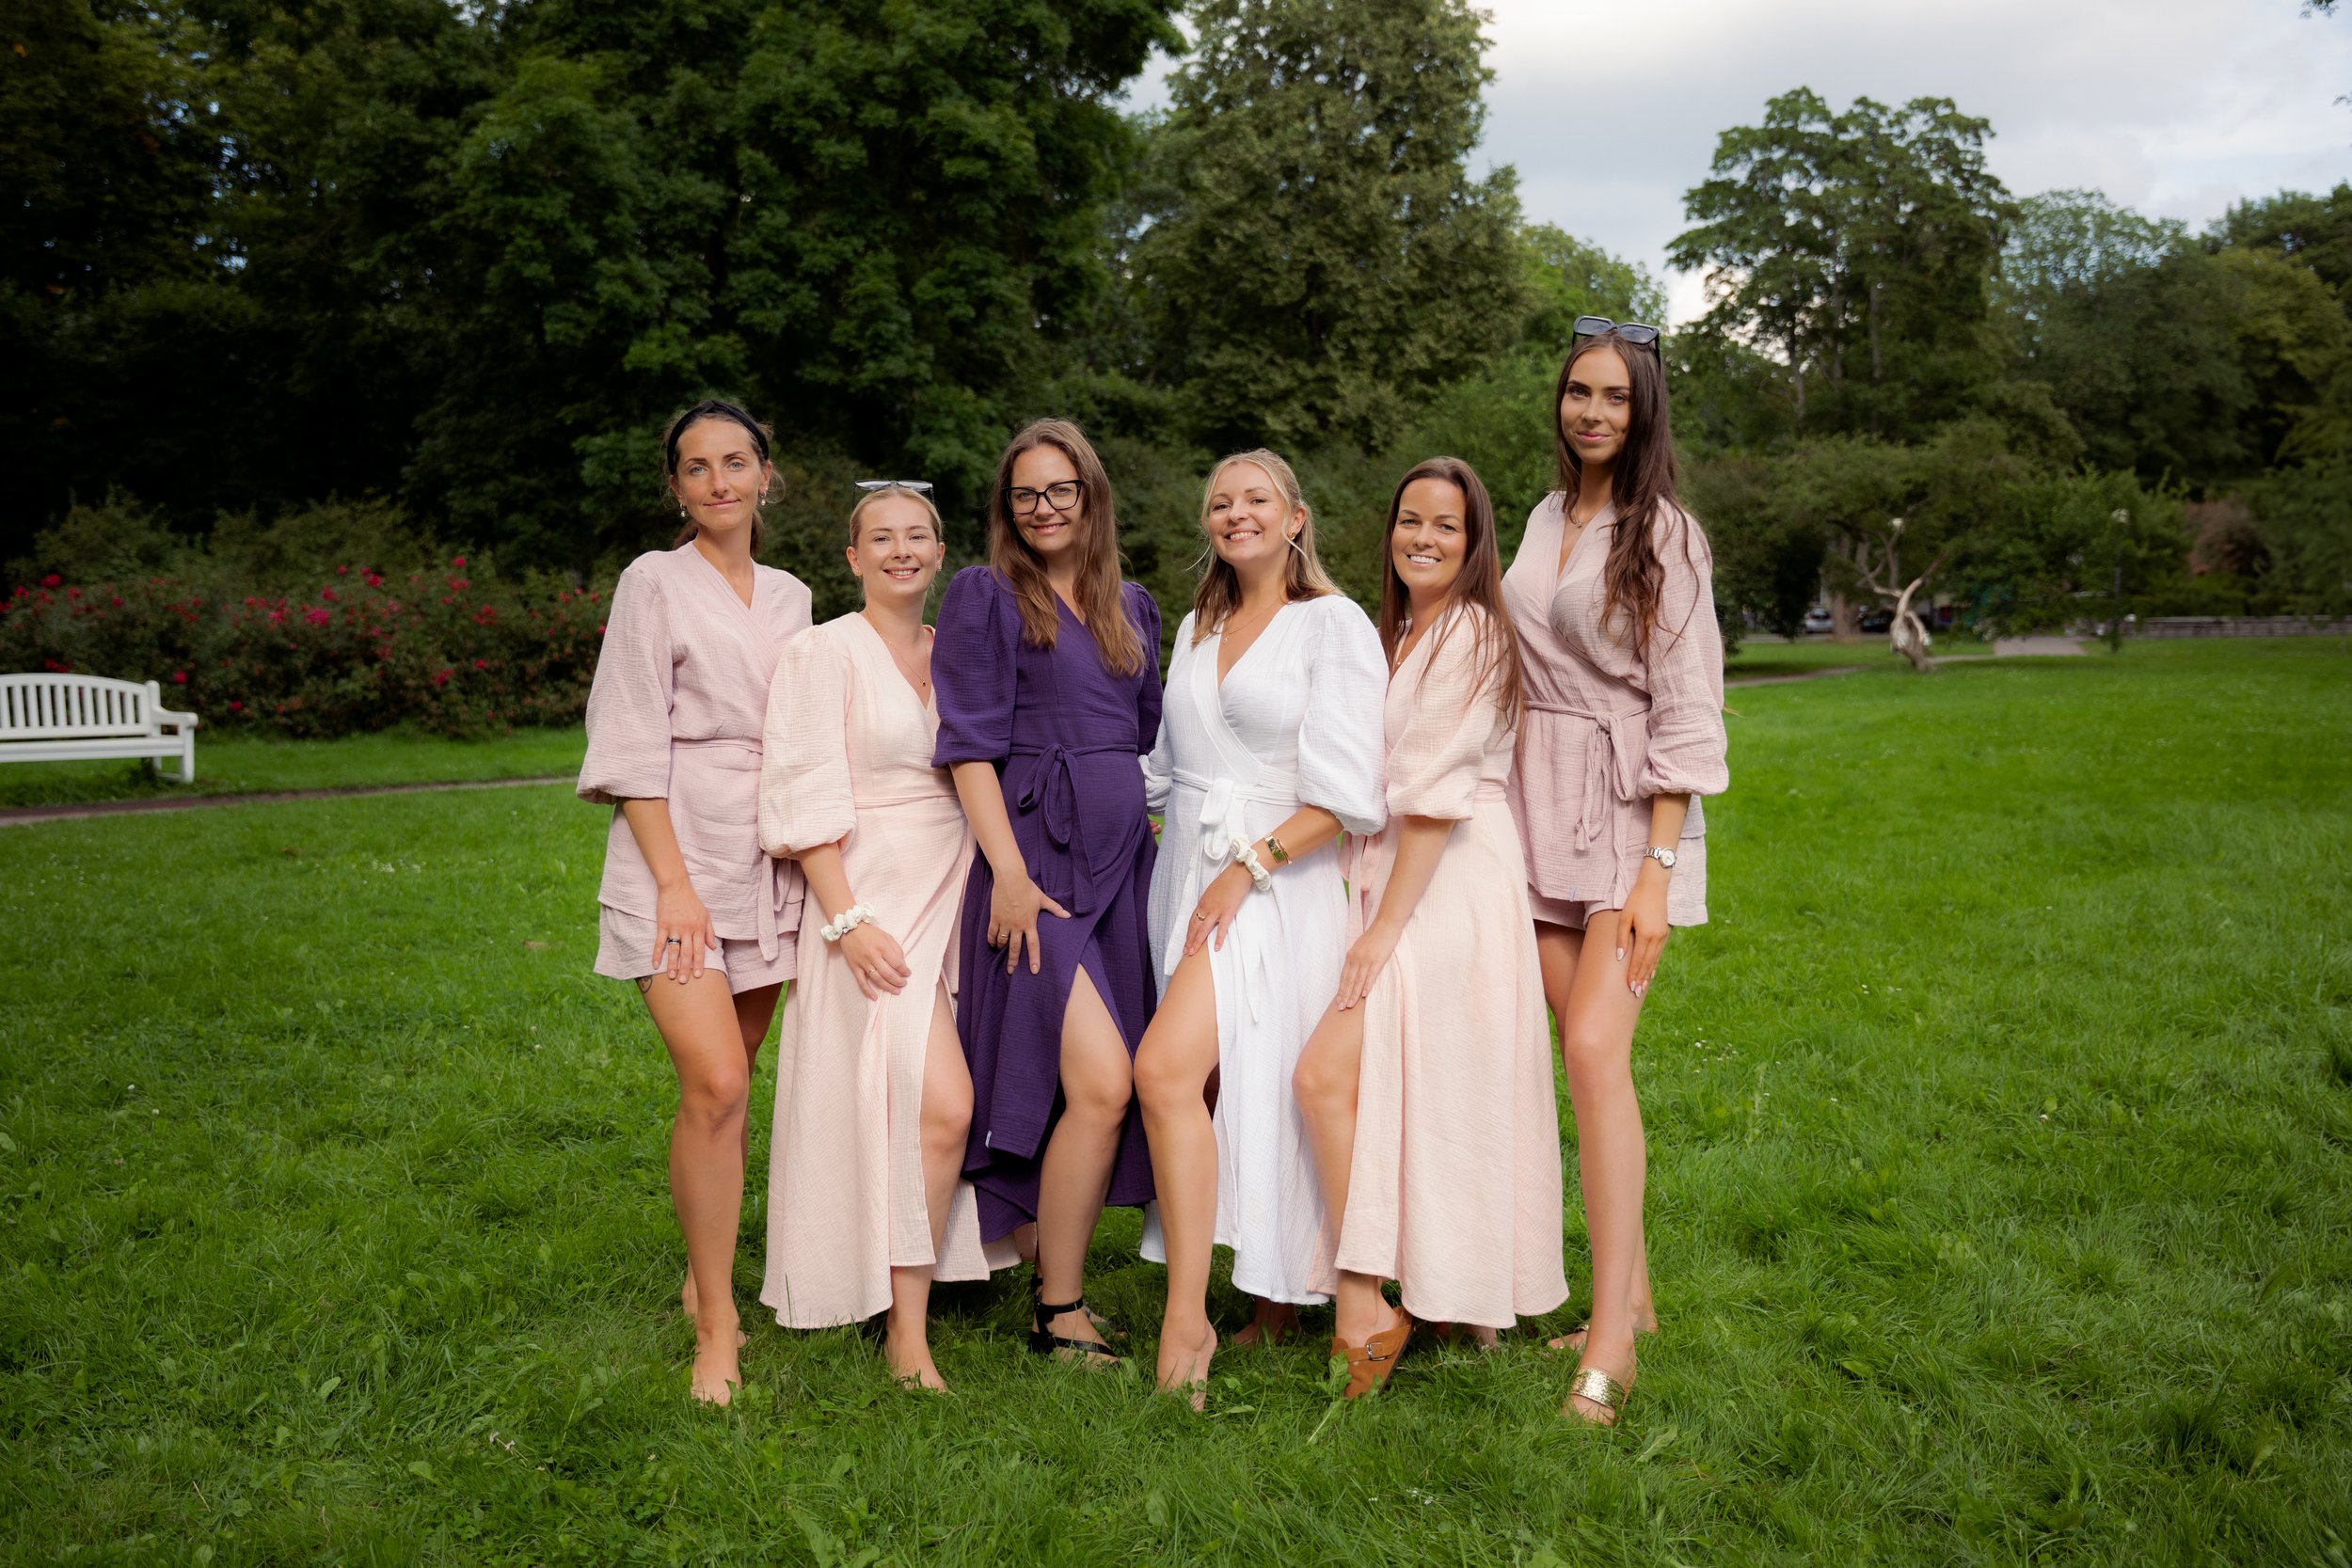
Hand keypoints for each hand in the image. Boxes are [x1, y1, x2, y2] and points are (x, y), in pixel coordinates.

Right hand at [652, 879, 714, 983]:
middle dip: (686, 968)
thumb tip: (713, 948)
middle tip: (684, 981)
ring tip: (671, 976)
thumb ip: (709, 932)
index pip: (699, 950)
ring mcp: (674, 928)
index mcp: (699, 928)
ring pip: (674, 950)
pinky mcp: (662, 925)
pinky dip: (657, 953)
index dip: (699, 964)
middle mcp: (687, 930)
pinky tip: (655, 964)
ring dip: (672, 964)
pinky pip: (659, 942)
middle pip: (687, 953)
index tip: (698, 976)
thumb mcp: (706, 914)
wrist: (676, 887)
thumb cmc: (692, 901)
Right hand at [838, 921, 910, 1000]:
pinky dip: (868, 991)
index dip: (904, 970)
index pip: (897, 963)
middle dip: (898, 981)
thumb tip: (902, 963)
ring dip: (888, 987)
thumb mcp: (886, 936)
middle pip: (888, 974)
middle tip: (903, 983)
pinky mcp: (854, 967)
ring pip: (877, 979)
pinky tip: (875, 997)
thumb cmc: (870, 932)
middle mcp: (873, 955)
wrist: (849, 928)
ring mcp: (863, 962)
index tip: (907, 973)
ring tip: (896, 991)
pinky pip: (861, 982)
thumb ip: (896, 949)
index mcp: (882, 947)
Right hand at [988, 872, 1068, 975]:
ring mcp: (1005, 922)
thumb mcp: (1043, 899)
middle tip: (1011, 971)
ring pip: (1002, 941)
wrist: (1011, 878)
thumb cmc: (1028, 888)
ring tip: (1001, 952)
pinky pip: (991, 932)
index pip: (1033, 945)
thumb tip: (1068, 915)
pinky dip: (991, 939)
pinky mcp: (995, 917)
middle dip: (1013, 961)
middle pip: (1015, 948)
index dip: (1034, 958)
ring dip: (1002, 949)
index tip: (1034, 970)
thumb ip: (1055, 909)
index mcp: (1030, 923)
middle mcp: (1017, 926)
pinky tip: (992, 943)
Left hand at [1184, 863, 1254, 956]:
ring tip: (1193, 953)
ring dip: (1197, 942)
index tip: (1186, 942)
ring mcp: (1216, 910)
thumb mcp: (1213, 891)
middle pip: (1195, 926)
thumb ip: (1209, 901)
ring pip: (1203, 929)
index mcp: (1202, 902)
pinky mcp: (1228, 912)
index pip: (1192, 920)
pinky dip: (1218, 939)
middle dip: (1190, 940)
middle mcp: (1206, 907)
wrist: (1239, 873)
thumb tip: (1207, 909)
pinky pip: (1222, 928)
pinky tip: (1215, 948)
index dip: (1189, 933)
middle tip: (1186, 952)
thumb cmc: (1228, 880)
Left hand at [1334, 921, 1401, 1010]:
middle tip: (1340, 1008)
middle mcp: (1356, 958)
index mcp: (1351, 955)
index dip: (1341, 989)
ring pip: (1358, 980)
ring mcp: (1366, 959)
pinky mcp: (1377, 960)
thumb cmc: (1375, 935)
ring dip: (1354, 994)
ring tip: (1350, 1005)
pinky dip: (1366, 986)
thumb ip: (1356, 958)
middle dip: (1344, 995)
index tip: (1338, 1001)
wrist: (1386, 924)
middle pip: (1348, 981)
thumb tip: (1353, 969)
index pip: (1344, 976)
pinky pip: (1371, 975)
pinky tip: (1364, 995)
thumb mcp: (1361, 947)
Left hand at [1619, 861, 1670, 996]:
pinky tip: (1652, 971)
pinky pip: (1659, 953)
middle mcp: (1656, 938)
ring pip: (1655, 960)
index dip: (1634, 974)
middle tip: (1635, 991)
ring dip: (1649, 974)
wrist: (1655, 886)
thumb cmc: (1636, 900)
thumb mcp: (1625, 916)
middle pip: (1648, 963)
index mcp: (1645, 934)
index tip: (1630, 987)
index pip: (1638, 960)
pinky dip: (1655, 964)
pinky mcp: (1665, 933)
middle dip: (1641, 978)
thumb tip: (1619, 957)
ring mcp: (1662, 936)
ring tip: (1643, 986)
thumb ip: (1622, 937)